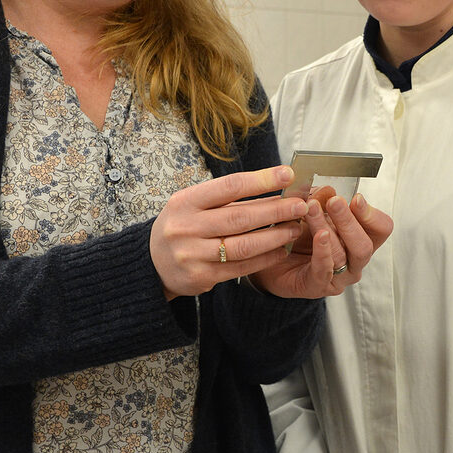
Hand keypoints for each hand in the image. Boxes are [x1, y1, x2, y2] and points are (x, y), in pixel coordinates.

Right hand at [148, 165, 309, 298]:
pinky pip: (241, 268)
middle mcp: (186, 227)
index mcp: (185, 201)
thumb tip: (275, 185)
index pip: (230, 186)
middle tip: (300, 205)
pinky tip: (281, 250)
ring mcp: (192, 254)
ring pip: (243, 245)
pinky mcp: (201, 277)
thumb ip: (228, 198)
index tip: (288, 175)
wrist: (152, 262)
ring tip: (295, 228)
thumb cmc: (183, 225)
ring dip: (275, 237)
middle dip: (276, 210)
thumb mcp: (194, 204)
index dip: (261, 180)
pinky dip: (265, 258)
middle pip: (240, 217)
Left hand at [250, 190, 392, 298]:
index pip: (381, 229)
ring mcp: (339, 277)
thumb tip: (329, 190)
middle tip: (335, 201)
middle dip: (349, 220)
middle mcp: (354, 260)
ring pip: (342, 254)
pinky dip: (322, 251)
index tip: (356, 198)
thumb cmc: (296, 234)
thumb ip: (321, 200)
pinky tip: (319, 236)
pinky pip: (324, 270)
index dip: (371, 214)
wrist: (269, 258)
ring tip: (312, 209)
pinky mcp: (317, 286)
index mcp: (360, 239)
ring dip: (326, 227)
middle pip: (365, 244)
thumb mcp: (310, 210)